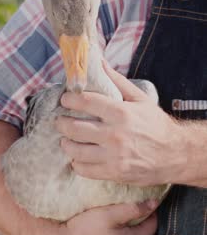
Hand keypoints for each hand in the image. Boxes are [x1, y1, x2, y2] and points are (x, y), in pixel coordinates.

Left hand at [55, 62, 183, 185]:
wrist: (175, 154)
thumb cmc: (156, 125)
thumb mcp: (141, 100)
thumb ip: (118, 81)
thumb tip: (100, 62)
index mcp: (121, 113)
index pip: (86, 102)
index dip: (70, 100)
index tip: (65, 100)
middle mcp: (115, 134)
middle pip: (75, 128)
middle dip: (62, 123)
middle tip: (59, 121)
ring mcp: (113, 155)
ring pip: (76, 150)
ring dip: (66, 144)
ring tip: (65, 140)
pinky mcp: (113, 172)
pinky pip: (84, 170)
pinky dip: (76, 164)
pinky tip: (77, 158)